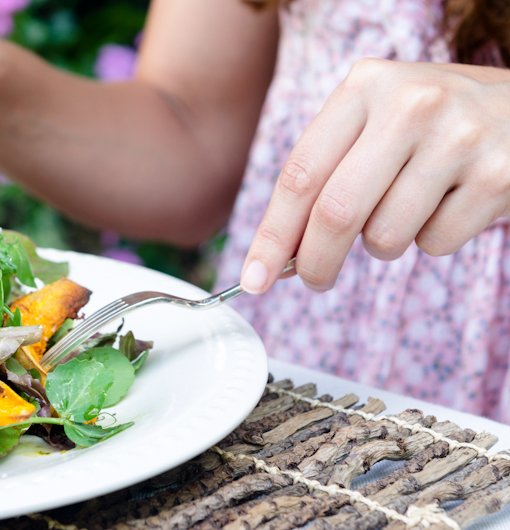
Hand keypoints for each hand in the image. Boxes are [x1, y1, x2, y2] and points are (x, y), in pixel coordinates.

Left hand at [240, 59, 509, 292]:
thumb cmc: (431, 126)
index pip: (300, 174)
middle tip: (314, 280)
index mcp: (366, 86)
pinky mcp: (498, 177)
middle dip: (315, 262)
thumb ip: (327, 173)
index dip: (271, 234)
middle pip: (335, 212)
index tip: (253, 278)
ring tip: (407, 207)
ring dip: (383, 243)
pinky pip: (433, 244)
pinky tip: (449, 203)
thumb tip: (280, 252)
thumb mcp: (375, 123)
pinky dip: (430, 239)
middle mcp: (411, 104)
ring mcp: (458, 138)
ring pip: (384, 236)